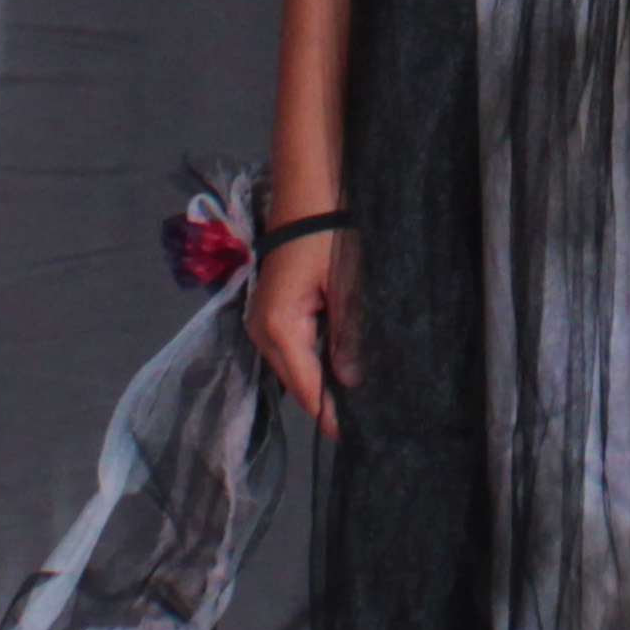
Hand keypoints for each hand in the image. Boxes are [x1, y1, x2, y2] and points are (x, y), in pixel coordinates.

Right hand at [248, 229, 352, 434]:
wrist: (308, 194)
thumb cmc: (327, 235)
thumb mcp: (345, 287)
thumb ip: (348, 336)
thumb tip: (351, 383)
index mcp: (278, 328)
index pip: (306, 387)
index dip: (330, 414)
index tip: (355, 436)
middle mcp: (262, 331)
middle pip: (298, 383)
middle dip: (328, 400)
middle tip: (368, 418)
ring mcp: (264, 322)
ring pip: (297, 366)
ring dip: (324, 380)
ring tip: (361, 397)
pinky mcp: (273, 311)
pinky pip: (296, 348)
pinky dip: (318, 358)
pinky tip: (344, 363)